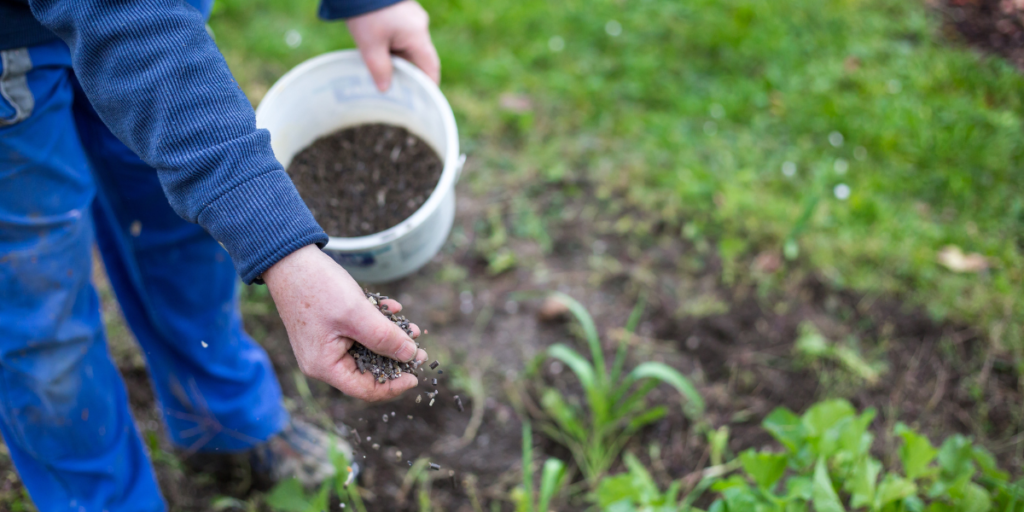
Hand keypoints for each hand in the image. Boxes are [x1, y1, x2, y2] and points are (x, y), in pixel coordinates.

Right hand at [263, 245, 426, 400]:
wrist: (290, 258)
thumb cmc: (317, 287)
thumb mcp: (357, 313)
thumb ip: (385, 337)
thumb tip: (411, 355)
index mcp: (324, 366)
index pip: (365, 389)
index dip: (394, 385)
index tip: (416, 375)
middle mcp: (323, 360)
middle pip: (366, 370)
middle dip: (395, 358)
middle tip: (418, 347)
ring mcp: (325, 344)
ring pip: (365, 349)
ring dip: (389, 337)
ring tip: (410, 327)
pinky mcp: (328, 328)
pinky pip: (357, 333)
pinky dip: (375, 323)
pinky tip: (392, 309)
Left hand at [346, 0, 439, 91]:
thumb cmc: (366, 12)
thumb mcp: (370, 44)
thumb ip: (379, 68)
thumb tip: (385, 90)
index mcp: (417, 36)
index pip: (431, 68)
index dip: (428, 87)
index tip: (422, 102)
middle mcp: (419, 27)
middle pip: (419, 59)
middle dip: (410, 76)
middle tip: (398, 94)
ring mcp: (411, 18)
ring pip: (409, 48)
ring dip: (399, 62)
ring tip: (384, 76)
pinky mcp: (400, 12)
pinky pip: (402, 36)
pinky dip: (394, 49)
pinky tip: (379, 55)